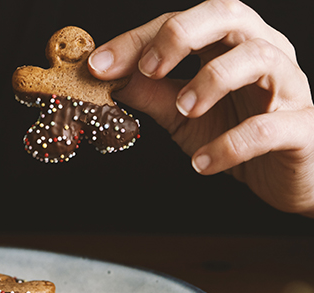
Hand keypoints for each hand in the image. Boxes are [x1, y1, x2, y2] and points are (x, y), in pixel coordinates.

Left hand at [88, 0, 313, 215]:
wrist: (282, 175)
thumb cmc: (233, 133)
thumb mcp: (181, 113)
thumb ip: (150, 92)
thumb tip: (108, 78)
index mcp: (229, 44)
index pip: (182, 21)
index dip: (138, 39)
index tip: (100, 66)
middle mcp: (262, 53)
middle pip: (228, 16)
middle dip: (181, 36)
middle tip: (148, 69)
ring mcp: (287, 87)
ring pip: (257, 59)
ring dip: (212, 80)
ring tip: (182, 111)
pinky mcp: (301, 128)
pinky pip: (267, 127)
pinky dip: (230, 145)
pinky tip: (202, 163)